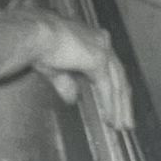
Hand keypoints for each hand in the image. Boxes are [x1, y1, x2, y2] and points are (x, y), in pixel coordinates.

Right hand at [32, 13, 134, 129]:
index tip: (117, 106)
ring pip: (118, 84)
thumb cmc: (38, 45)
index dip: (115, 90)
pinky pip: (107, 88)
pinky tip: (111, 118)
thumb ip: (67, 84)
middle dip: (123, 102)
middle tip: (127, 122)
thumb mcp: (55, 69)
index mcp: (92, 40)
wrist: (33, 35)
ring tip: (122, 125)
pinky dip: (110, 105)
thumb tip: (73, 99)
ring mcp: (102, 50)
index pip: (111, 69)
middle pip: (119, 77)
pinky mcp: (98, 61)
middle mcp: (102, 42)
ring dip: (120, 107)